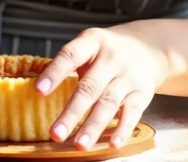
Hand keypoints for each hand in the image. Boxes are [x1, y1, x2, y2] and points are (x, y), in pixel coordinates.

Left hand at [34, 25, 170, 149]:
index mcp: (92, 42)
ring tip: (79, 145)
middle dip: (72, 113)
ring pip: (108, 103)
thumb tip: (39, 93)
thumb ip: (70, 65)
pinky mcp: (142, 93)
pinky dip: (122, 130)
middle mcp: (111, 58)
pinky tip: (112, 143)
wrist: (149, 47)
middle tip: (55, 134)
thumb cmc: (108, 51)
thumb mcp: (90, 45)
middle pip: (89, 87)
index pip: (70, 56)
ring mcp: (128, 76)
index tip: (38, 91)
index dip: (54, 73)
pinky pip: (132, 113)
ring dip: (93, 126)